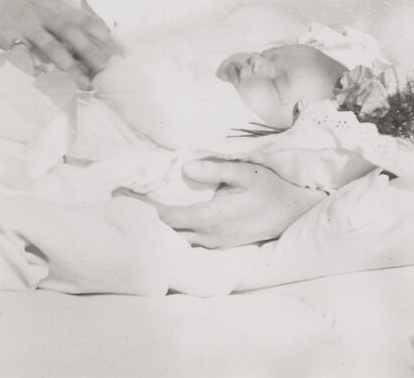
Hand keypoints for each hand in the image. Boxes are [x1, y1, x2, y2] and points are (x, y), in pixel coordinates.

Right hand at [0, 0, 113, 83]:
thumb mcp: (46, 2)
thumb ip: (68, 17)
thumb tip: (98, 32)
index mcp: (56, 8)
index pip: (86, 22)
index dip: (104, 38)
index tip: (121, 54)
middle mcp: (45, 16)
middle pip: (73, 35)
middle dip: (92, 54)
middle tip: (108, 73)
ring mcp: (26, 27)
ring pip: (52, 47)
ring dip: (69, 66)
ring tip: (84, 84)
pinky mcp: (6, 37)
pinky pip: (22, 54)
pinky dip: (34, 66)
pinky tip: (44, 79)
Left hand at [117, 158, 326, 247]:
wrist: (293, 212)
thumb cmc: (270, 188)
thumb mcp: (245, 171)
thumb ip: (215, 169)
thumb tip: (187, 167)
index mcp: (211, 217)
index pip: (167, 218)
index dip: (142, 208)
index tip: (120, 193)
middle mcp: (209, 236)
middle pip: (166, 234)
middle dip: (142, 219)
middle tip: (120, 201)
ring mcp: (215, 244)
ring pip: (176, 242)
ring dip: (156, 228)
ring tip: (137, 210)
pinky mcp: (220, 245)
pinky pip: (189, 243)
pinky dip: (172, 233)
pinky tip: (164, 222)